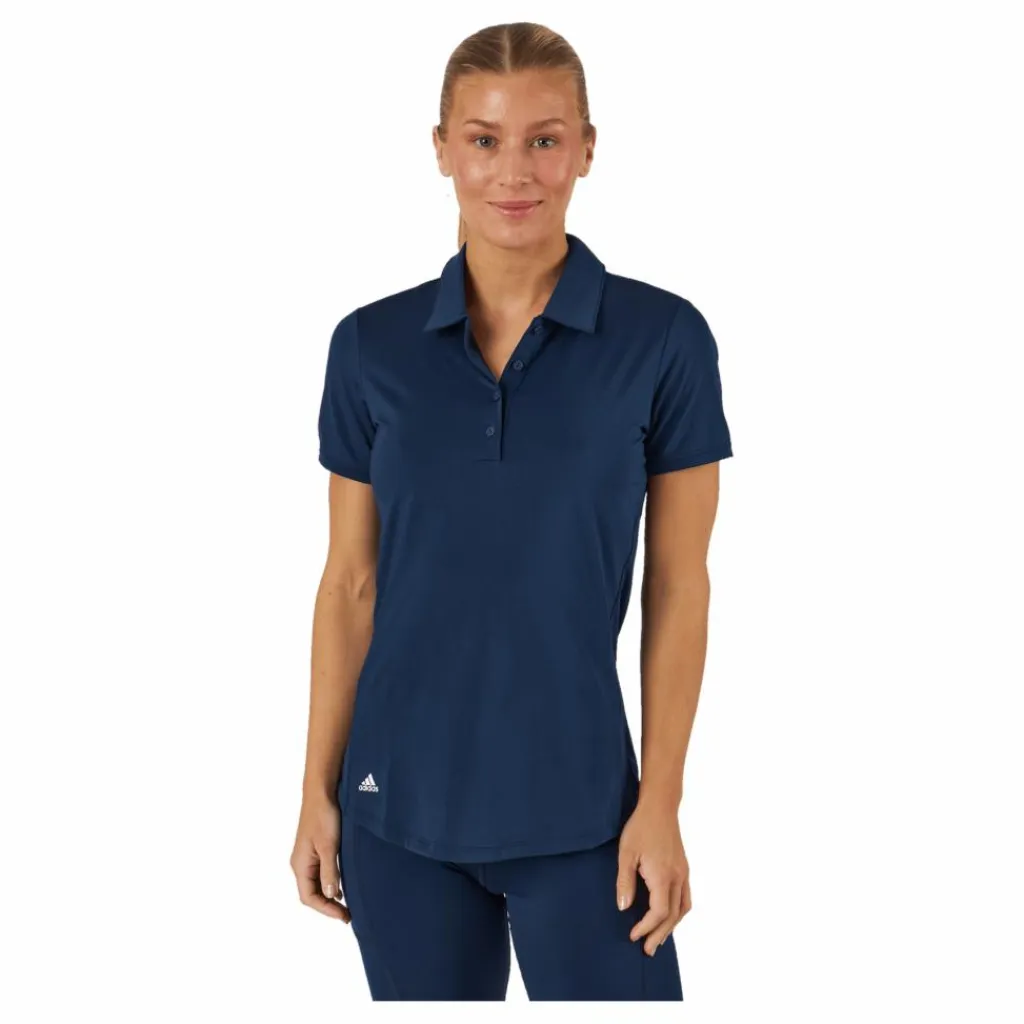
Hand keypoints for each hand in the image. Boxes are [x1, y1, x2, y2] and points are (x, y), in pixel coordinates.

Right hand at [290, 791, 350, 921]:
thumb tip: (331, 896)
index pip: (309, 897)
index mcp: (300, 865)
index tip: (343, 916)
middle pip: (311, 893)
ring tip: (346, 905)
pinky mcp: (315, 849)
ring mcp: (307, 856)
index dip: (325, 909)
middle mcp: (301, 863)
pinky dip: (330, 882)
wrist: (322, 792)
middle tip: (347, 915)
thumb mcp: (329, 846)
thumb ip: (330, 871)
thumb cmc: (323, 816)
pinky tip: (342, 886)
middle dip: (328, 906)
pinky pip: (320, 872)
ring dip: (330, 895)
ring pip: (316, 883)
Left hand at [616, 800, 690, 955]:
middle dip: (659, 934)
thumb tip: (623, 908)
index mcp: (662, 876)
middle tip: (647, 950)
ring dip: (671, 927)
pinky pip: (686, 897)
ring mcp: (683, 873)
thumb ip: (625, 882)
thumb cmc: (640, 827)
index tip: (633, 935)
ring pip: (682, 908)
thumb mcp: (626, 853)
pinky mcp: (684, 868)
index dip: (646, 927)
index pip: (658, 912)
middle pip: (672, 916)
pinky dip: (679, 912)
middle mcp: (677, 877)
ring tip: (659, 939)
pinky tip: (670, 916)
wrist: (660, 807)